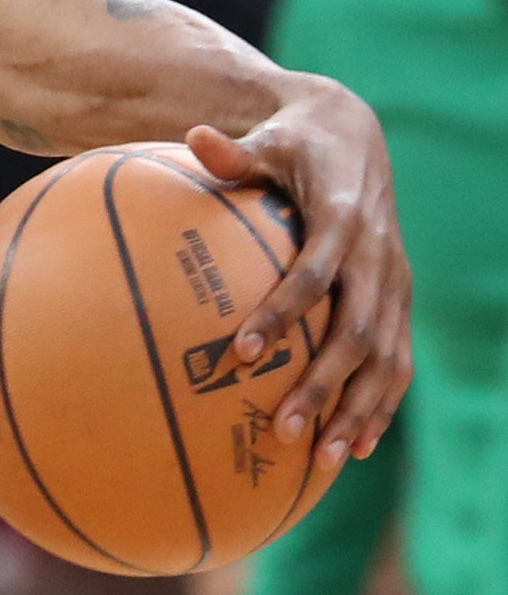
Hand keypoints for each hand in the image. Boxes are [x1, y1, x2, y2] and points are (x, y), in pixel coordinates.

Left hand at [187, 85, 411, 467]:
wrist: (356, 136)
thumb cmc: (295, 143)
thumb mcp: (268, 139)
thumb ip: (233, 151)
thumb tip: (193, 135)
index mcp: (344, 220)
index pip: (313, 274)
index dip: (282, 313)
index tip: (241, 353)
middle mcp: (379, 256)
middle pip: (357, 332)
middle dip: (323, 385)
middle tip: (283, 430)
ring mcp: (395, 282)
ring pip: (386, 357)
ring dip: (359, 410)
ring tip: (326, 460)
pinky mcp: (400, 299)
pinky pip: (399, 360)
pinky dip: (383, 404)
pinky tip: (358, 448)